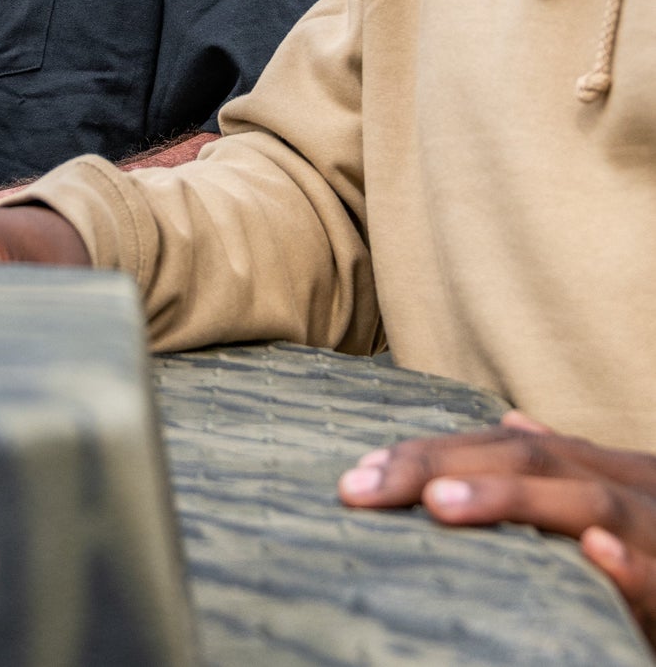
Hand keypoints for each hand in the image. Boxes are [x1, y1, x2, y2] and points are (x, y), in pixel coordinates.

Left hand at [339, 411, 655, 646]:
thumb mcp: (616, 503)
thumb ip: (564, 469)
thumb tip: (513, 417)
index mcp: (601, 468)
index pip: (498, 443)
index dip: (425, 454)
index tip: (355, 476)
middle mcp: (629, 485)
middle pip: (523, 456)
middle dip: (435, 467)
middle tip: (359, 489)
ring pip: (585, 502)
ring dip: (509, 498)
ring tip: (438, 507)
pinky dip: (628, 565)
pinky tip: (594, 555)